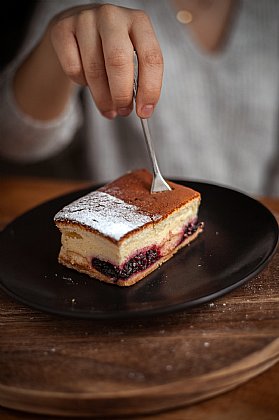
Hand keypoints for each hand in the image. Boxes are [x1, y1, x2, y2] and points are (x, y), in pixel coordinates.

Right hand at [49, 4, 162, 118]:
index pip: (150, 57)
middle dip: (122, 95)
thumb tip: (141, 109)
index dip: (150, 89)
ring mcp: (85, 19)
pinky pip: (73, 69)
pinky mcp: (62, 29)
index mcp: (138, 21)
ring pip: (94, 70)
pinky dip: (81, 83)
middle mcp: (112, 16)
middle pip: (119, 62)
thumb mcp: (132, 57)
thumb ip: (139, 80)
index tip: (144, 111)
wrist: (77, 30)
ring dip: (102, 98)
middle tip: (123, 111)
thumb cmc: (111, 49)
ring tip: (108, 108)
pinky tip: (86, 82)